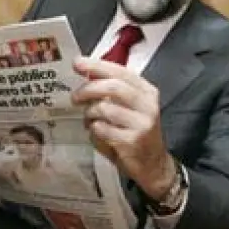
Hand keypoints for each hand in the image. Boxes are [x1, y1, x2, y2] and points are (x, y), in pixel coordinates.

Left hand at [70, 57, 177, 200]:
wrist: (153, 164)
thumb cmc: (135, 132)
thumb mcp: (130, 107)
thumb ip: (112, 91)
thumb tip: (85, 74)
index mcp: (147, 91)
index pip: (120, 71)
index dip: (97, 66)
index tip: (77, 63)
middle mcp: (147, 104)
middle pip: (113, 87)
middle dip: (89, 89)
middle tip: (75, 97)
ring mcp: (141, 123)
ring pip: (105, 109)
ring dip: (90, 114)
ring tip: (89, 120)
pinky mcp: (132, 141)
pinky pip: (102, 129)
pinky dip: (94, 130)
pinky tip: (98, 133)